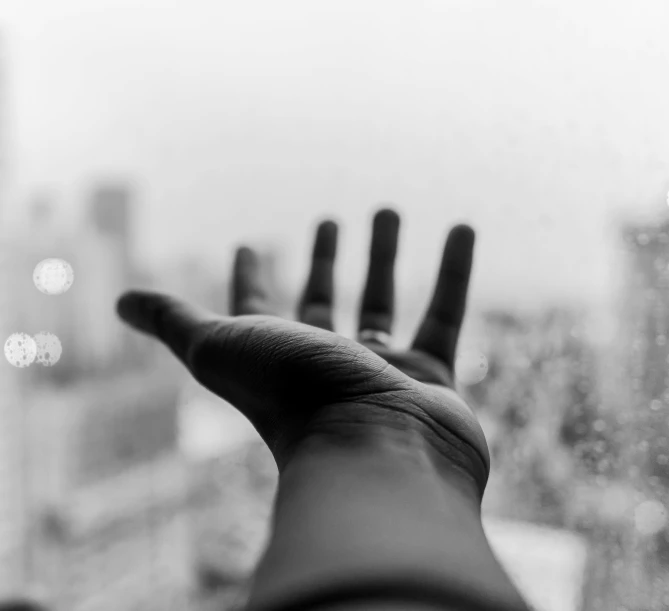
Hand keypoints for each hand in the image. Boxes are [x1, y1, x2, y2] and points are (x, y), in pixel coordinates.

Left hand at [116, 208, 489, 496]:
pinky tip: (462, 227)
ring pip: (382, 303)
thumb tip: (120, 300)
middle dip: (325, 259)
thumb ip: (175, 323)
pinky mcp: (431, 379)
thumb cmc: (295, 398)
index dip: (249, 278)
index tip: (250, 245)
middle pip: (322, 302)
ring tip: (388, 209)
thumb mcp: (222, 349)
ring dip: (383, 256)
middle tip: (331, 218)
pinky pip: (444, 314)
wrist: (377, 455)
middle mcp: (323, 367)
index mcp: (274, 360)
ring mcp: (378, 373)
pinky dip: (454, 271)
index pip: (254, 310)